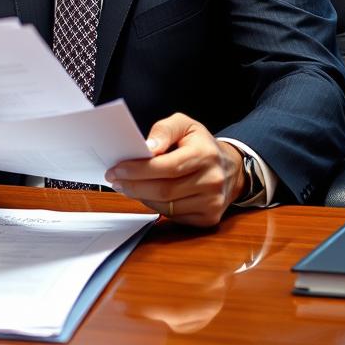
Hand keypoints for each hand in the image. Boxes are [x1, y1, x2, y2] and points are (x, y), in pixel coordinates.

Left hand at [105, 113, 247, 227]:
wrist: (230, 168)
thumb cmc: (200, 144)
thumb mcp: (184, 125)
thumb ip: (164, 130)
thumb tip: (148, 147)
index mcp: (205, 154)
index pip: (167, 167)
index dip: (138, 170)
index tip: (117, 168)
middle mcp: (212, 180)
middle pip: (164, 190)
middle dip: (134, 185)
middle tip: (114, 179)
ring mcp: (212, 202)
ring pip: (166, 206)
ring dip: (141, 197)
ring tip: (126, 186)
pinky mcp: (209, 218)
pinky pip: (173, 216)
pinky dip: (155, 207)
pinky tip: (146, 195)